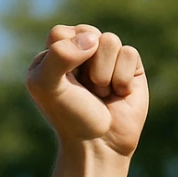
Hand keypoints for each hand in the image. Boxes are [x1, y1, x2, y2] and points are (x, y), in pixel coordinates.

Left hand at [25, 24, 148, 159]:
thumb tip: (93, 39)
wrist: (98, 144)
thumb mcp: (48, 86)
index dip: (64, 56)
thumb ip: (59, 55)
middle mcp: (80, 52)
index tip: (63, 82)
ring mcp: (106, 58)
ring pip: (111, 40)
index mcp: (54, 55)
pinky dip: (122, 77)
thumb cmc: (69, 116)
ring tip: (100, 93)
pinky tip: (119, 93)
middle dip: (86, 64)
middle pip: (88, 33)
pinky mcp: (129, 66)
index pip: (60, 33)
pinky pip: (130, 53)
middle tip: (84, 89)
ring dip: (104, 73)